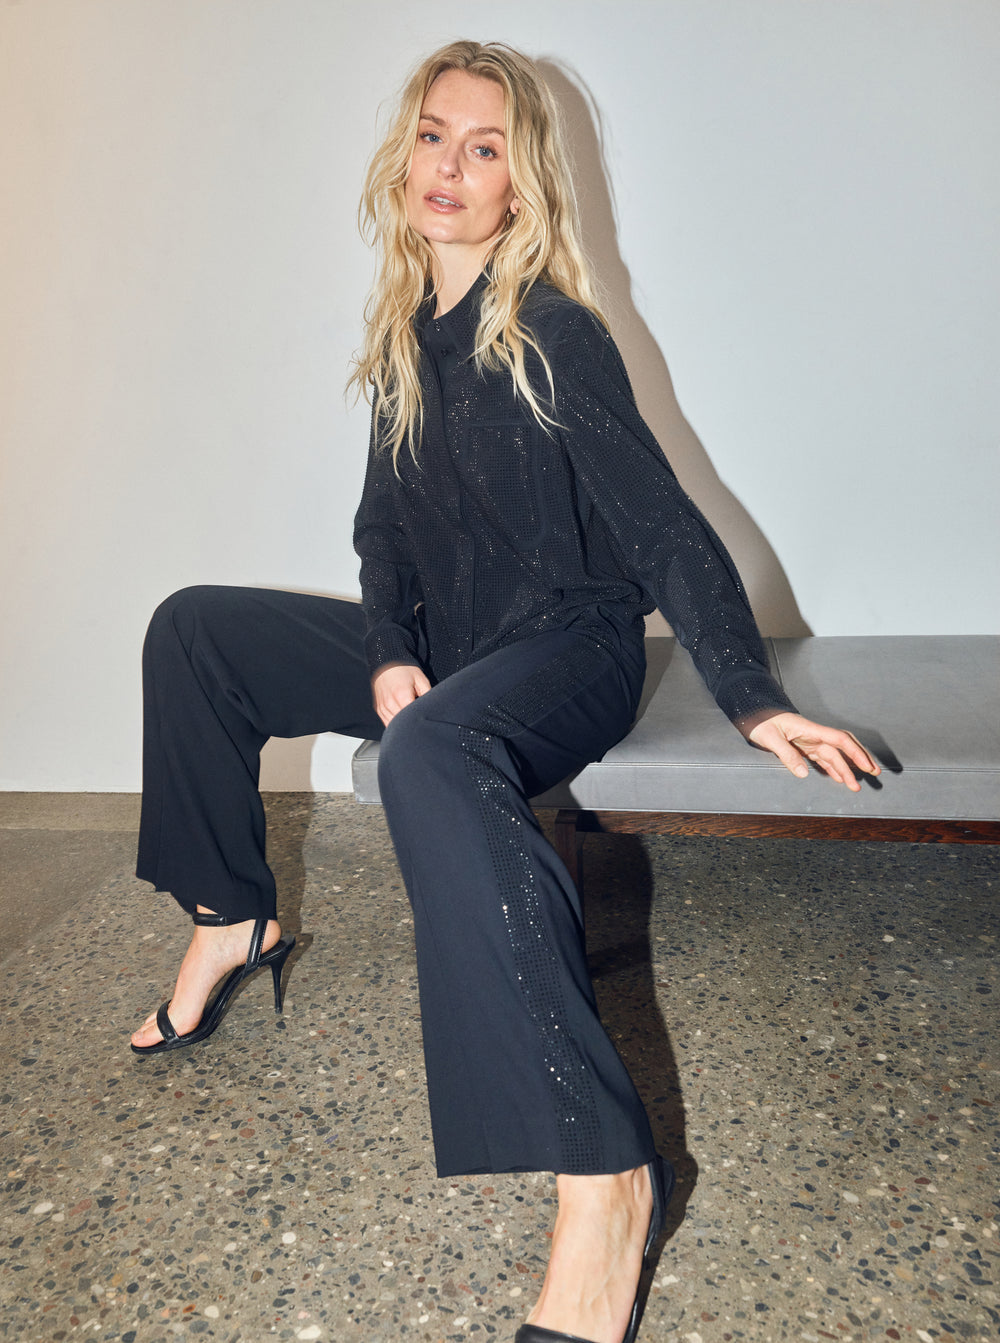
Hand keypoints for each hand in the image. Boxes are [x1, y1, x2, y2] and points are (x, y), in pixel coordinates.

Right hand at [371, 661, 431, 726]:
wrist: (386, 665)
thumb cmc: (404, 671)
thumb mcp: (420, 679)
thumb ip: (427, 694)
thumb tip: (432, 708)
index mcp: (402, 696)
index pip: (412, 716)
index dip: (419, 717)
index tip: (423, 714)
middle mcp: (390, 703)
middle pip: (403, 723)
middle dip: (411, 722)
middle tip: (418, 717)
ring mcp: (383, 708)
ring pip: (394, 725)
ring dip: (402, 725)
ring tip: (410, 718)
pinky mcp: (379, 709)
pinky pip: (387, 723)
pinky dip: (394, 723)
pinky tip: (401, 719)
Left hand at [748, 712, 879, 791]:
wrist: (752, 713)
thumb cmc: (760, 722)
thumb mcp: (770, 738)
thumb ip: (786, 754)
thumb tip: (803, 773)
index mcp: (810, 729)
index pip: (839, 740)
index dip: (855, 753)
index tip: (866, 766)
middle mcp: (814, 735)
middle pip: (842, 748)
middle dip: (859, 759)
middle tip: (874, 773)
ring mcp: (809, 741)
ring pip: (833, 756)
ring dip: (845, 769)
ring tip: (855, 785)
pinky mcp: (803, 747)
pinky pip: (822, 758)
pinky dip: (832, 768)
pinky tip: (839, 778)